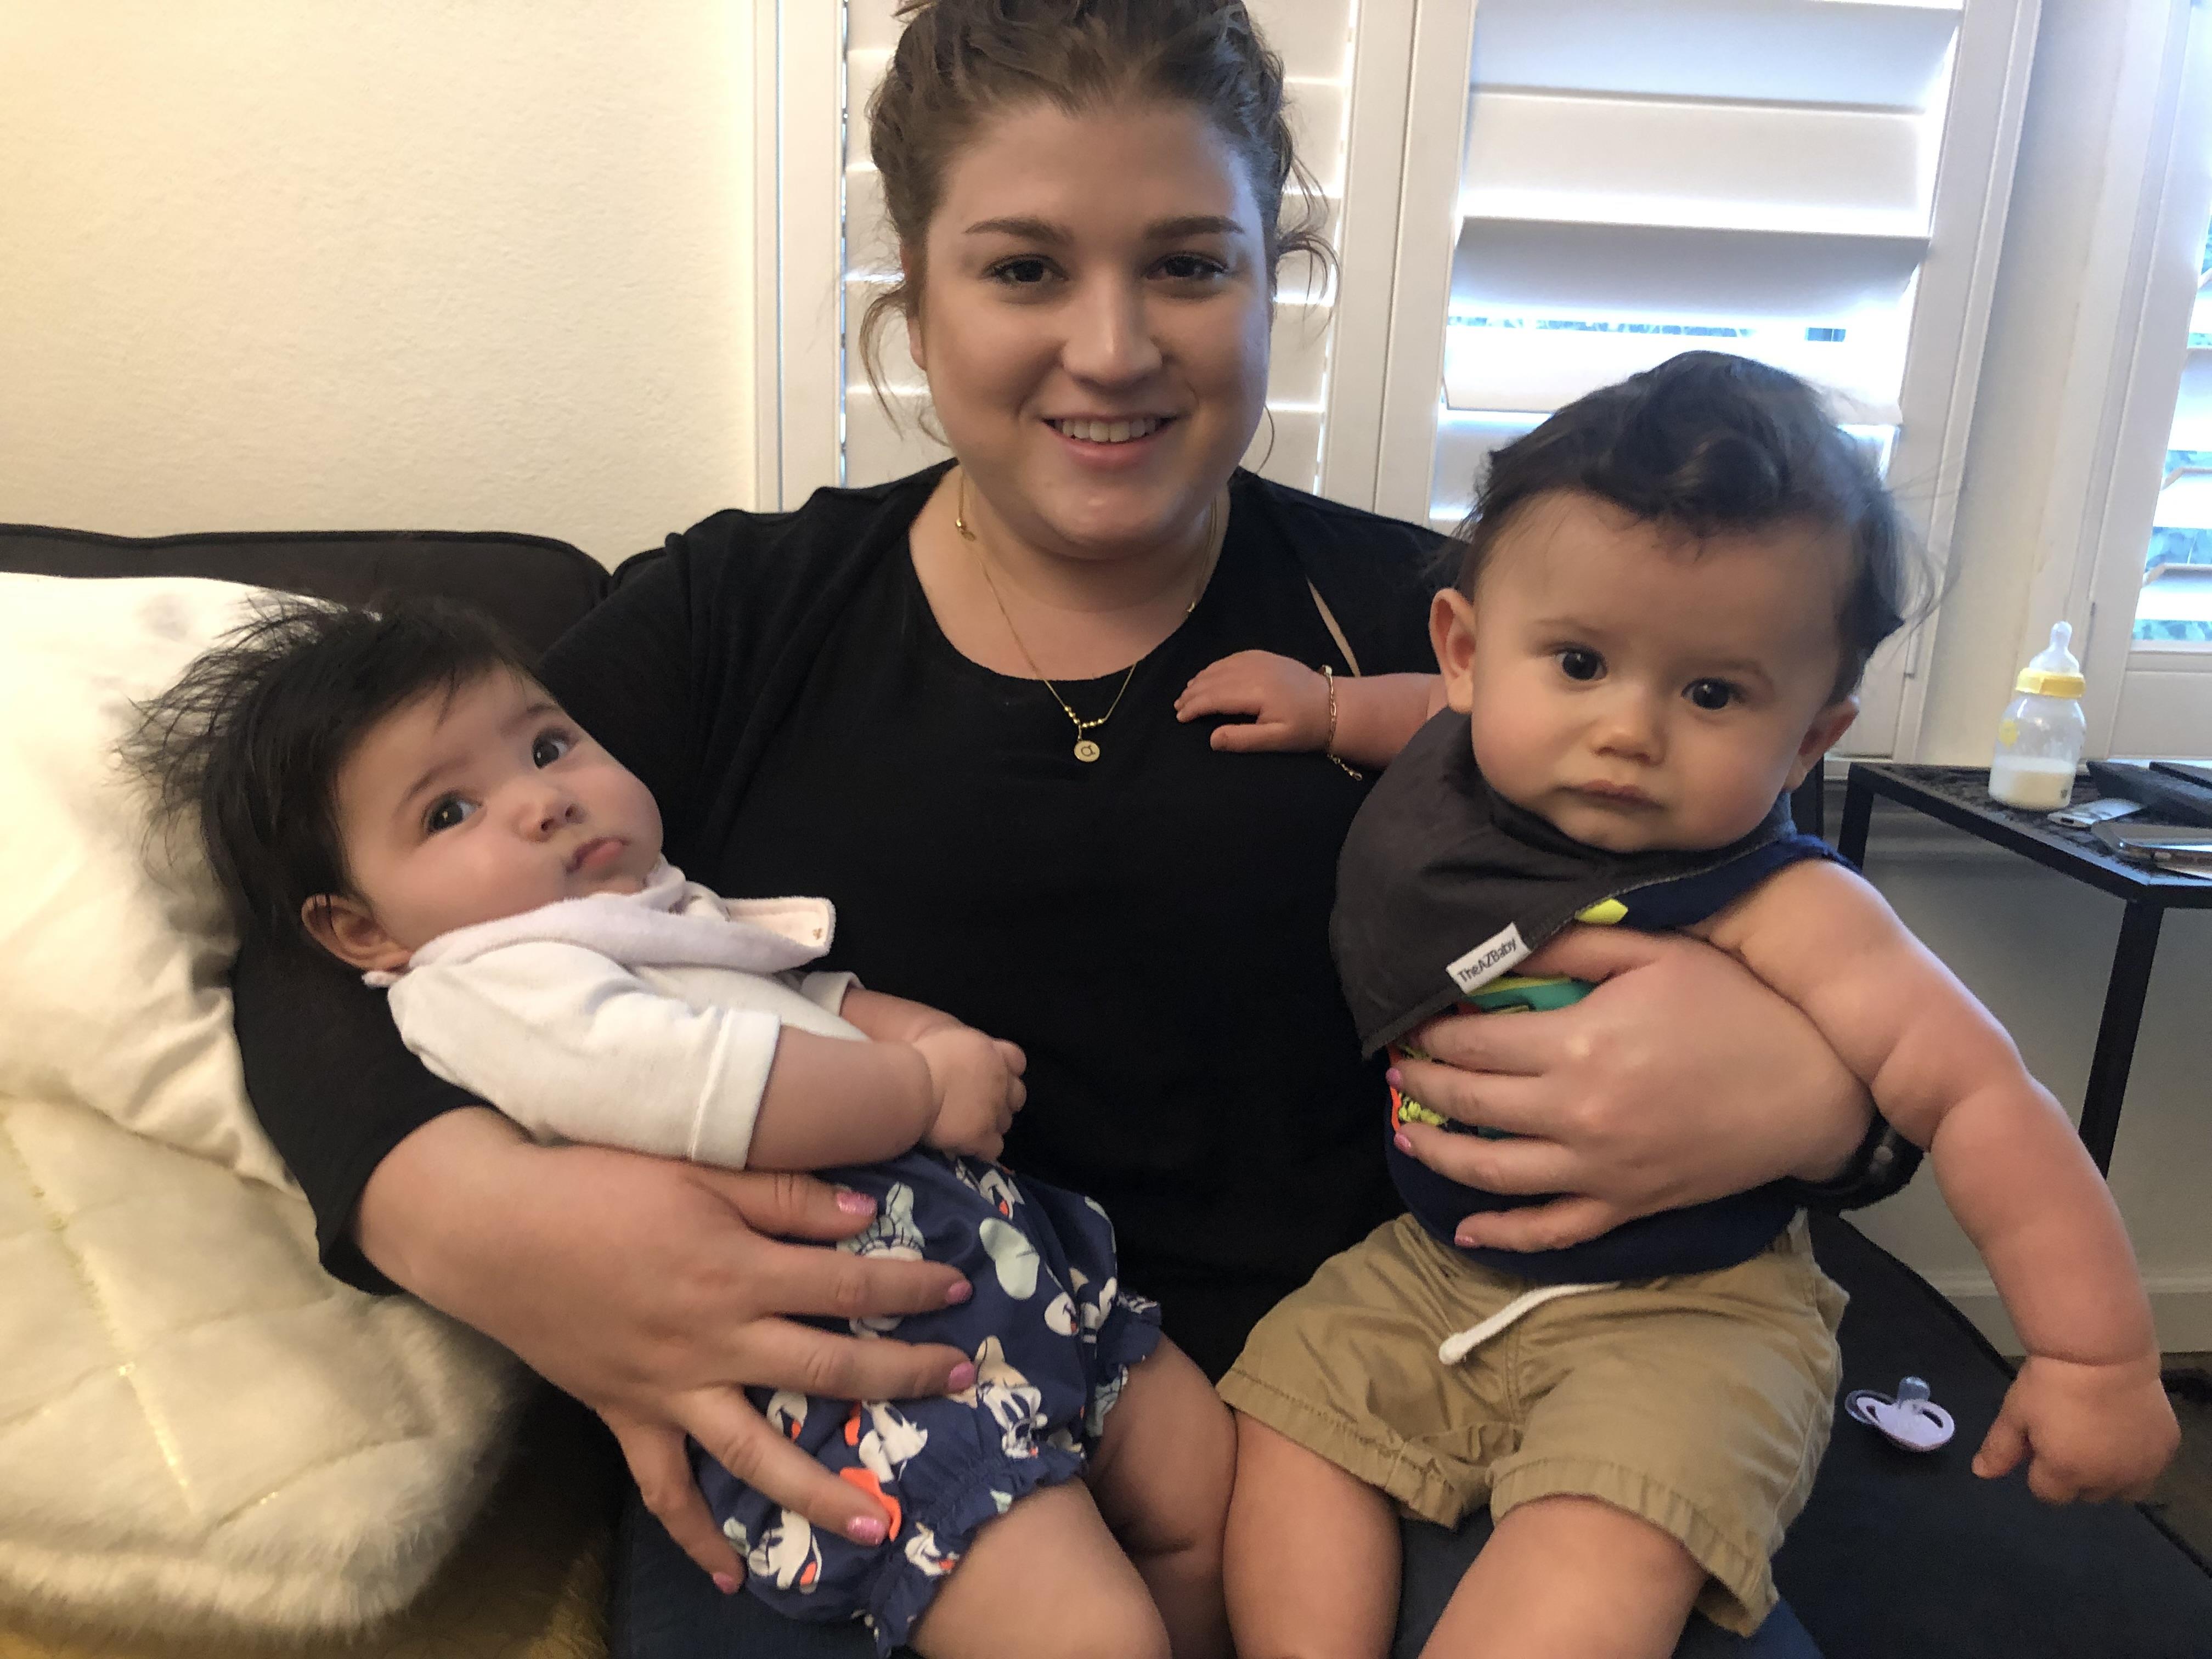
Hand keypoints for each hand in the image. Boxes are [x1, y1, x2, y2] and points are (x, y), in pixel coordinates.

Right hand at [357, 1110, 980, 1586]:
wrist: (491, 1229)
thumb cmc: (595, 1181)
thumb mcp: (696, 1164)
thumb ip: (785, 1193)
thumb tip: (866, 1214)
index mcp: (736, 1271)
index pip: (847, 1287)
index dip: (910, 1289)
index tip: (960, 1291)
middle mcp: (713, 1341)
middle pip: (826, 1370)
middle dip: (902, 1379)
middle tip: (964, 1384)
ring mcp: (670, 1388)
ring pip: (758, 1454)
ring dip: (819, 1493)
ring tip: (878, 1527)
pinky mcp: (626, 1415)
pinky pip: (663, 1489)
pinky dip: (695, 1536)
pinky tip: (733, 1575)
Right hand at [916, 1027, 1026, 1159]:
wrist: (911, 1085)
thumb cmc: (919, 1057)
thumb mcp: (948, 1041)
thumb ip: (966, 1051)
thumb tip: (962, 1062)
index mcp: (990, 1052)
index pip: (1017, 1060)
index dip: (1007, 1070)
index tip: (990, 1076)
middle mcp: (999, 1080)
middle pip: (1016, 1095)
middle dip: (1003, 1101)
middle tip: (979, 1105)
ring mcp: (993, 1109)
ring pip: (1005, 1123)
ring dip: (991, 1124)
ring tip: (968, 1127)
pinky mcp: (982, 1135)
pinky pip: (993, 1149)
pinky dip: (982, 1149)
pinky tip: (966, 1146)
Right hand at [1175, 650, 1326, 752]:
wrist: (1334, 705)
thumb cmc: (1305, 728)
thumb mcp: (1276, 740)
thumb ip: (1242, 739)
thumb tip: (1211, 739)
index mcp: (1255, 692)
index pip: (1214, 697)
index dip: (1194, 707)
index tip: (1180, 718)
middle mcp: (1254, 670)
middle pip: (1213, 680)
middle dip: (1193, 693)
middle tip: (1177, 707)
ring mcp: (1260, 660)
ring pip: (1220, 667)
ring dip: (1201, 679)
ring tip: (1187, 693)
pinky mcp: (1266, 656)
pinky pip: (1233, 658)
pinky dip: (1216, 667)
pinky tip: (1209, 675)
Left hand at [1390, 926, 1872, 1251]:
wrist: (1813, 1090)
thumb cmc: (1737, 1009)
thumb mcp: (1656, 955)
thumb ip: (1572, 947)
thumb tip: (1498, 949)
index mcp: (1578, 1046)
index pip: (1476, 1044)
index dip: (1433, 1033)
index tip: (1411, 1022)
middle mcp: (1577, 1115)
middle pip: (1472, 1105)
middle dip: (1424, 1085)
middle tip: (1396, 1069)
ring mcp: (1599, 1170)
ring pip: (1494, 1174)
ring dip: (1440, 1154)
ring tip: (1406, 1133)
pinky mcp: (1626, 1206)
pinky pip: (1553, 1231)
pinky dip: (1505, 1234)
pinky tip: (1466, 1228)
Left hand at [1973, 1352, 2178, 1501]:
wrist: (2102, 1353)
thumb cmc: (2051, 1383)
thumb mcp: (2016, 1412)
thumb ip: (2000, 1449)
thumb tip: (1981, 1474)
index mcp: (2066, 1474)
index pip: (2048, 1494)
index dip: (2040, 1471)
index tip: (2041, 1443)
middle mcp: (2107, 1480)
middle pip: (2086, 1494)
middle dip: (2075, 1474)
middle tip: (2070, 1436)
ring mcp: (2142, 1468)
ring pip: (2123, 1490)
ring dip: (2110, 1475)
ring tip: (2099, 1439)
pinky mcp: (2166, 1451)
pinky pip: (2150, 1468)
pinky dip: (2138, 1458)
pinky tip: (2126, 1430)